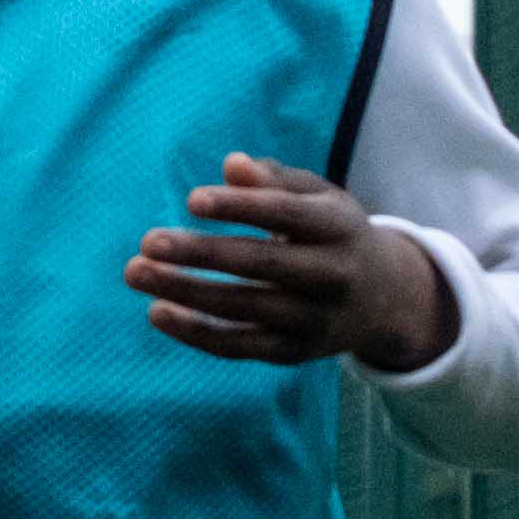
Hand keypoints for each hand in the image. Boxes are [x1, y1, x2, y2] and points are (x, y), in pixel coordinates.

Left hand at [131, 152, 457, 370]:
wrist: (382, 299)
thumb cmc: (330, 232)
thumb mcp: (316, 198)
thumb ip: (274, 181)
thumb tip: (231, 166)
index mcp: (338, 227)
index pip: (286, 215)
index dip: (240, 207)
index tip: (192, 200)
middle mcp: (332, 276)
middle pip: (261, 264)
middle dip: (201, 253)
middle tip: (147, 241)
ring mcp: (314, 319)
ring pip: (244, 308)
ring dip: (186, 292)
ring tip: (136, 272)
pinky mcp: (293, 352)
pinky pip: (240, 346)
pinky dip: (196, 332)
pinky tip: (157, 311)